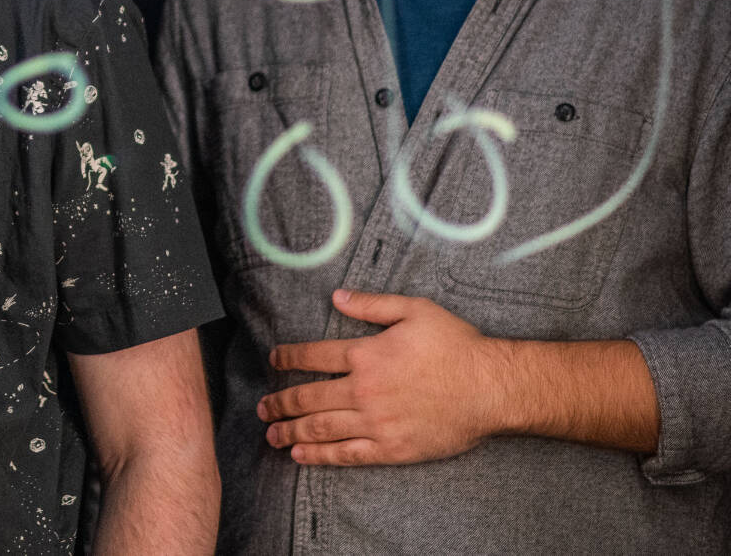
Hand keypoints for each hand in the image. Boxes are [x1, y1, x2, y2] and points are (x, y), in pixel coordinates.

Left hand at [256, 288, 508, 465]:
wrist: (492, 388)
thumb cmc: (457, 346)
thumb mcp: (414, 310)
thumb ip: (371, 304)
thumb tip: (335, 296)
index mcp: (366, 354)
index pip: (314, 356)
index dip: (288, 358)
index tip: (273, 360)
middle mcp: (364, 389)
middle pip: (309, 397)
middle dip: (280, 402)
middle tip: (262, 407)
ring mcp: (376, 421)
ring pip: (322, 428)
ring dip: (291, 431)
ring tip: (270, 434)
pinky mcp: (392, 447)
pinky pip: (348, 454)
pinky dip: (320, 456)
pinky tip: (300, 455)